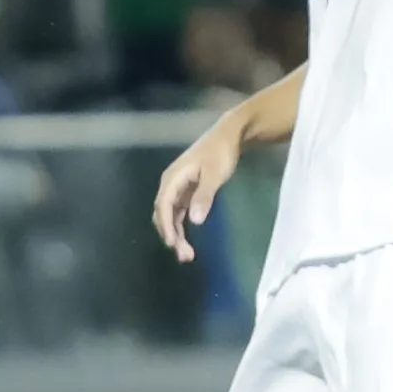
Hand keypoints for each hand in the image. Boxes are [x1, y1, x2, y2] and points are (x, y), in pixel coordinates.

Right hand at [153, 119, 242, 262]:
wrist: (229, 136)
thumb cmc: (221, 152)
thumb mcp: (215, 174)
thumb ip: (204, 196)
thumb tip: (195, 220)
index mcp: (173, 178)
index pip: (163, 206)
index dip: (166, 226)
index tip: (173, 244)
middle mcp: (170, 184)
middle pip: (163, 214)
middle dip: (170, 235)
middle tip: (184, 256)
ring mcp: (177, 188)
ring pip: (170, 216)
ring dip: (176, 234)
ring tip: (187, 255)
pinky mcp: (186, 191)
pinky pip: (178, 213)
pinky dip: (181, 227)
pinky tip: (187, 241)